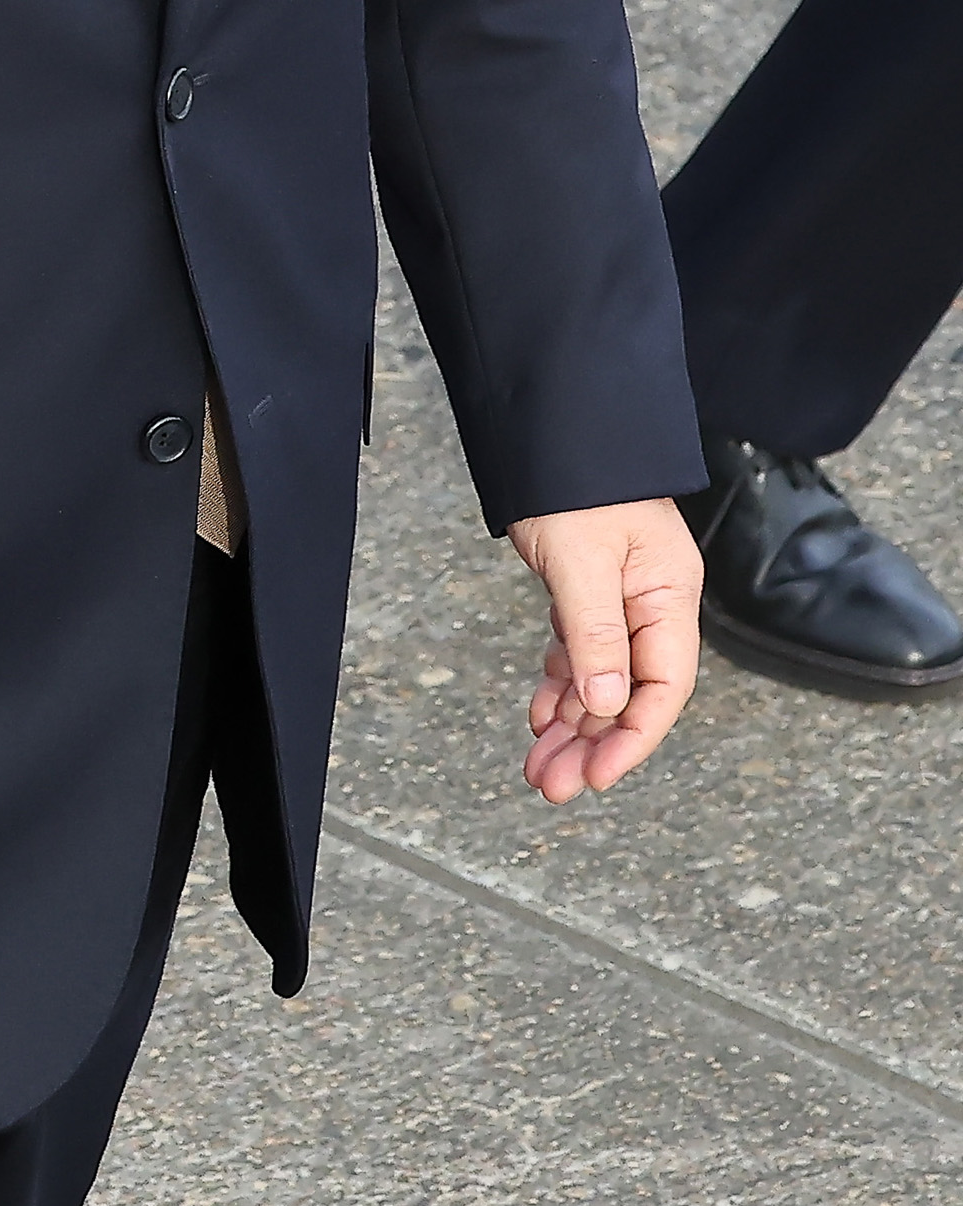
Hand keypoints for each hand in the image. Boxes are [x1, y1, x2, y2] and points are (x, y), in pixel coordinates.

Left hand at [508, 499, 700, 804]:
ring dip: (571, 724)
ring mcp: (619, 596)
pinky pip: (580, 652)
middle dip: (592, 743)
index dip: (632, 740)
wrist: (550, 420)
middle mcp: (651, 601)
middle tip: (551, 784)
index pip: (663, 688)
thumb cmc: (575, 478)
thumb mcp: (583, 560)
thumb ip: (596, 635)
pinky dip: (561, 685)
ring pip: (600, 679)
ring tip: (538, 765)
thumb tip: (605, 707)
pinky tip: (540, 714)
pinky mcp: (587, 588)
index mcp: (668, 594)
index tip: (596, 778)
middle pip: (629, 693)